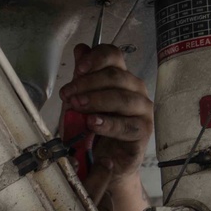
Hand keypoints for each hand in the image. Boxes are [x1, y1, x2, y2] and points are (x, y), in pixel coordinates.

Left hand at [59, 43, 152, 210]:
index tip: (79, 67)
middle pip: (115, 75)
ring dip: (96, 100)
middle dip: (88, 83)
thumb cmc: (95, 128)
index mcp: (121, 77)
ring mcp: (142, 110)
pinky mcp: (143, 131)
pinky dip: (108, 123)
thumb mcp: (82, 101)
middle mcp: (135, 89)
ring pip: (123, 98)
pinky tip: (93, 123)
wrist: (108, 161)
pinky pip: (127, 125)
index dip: (97, 57)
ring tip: (76, 106)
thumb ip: (83, 77)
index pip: (114, 55)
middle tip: (67, 94)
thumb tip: (81, 48)